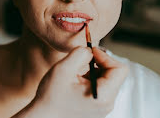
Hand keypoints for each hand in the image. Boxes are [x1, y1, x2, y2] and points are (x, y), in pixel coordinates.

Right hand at [12, 47, 127, 117]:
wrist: (42, 117)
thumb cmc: (51, 97)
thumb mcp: (63, 69)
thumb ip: (79, 54)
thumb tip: (89, 50)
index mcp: (104, 95)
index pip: (120, 69)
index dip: (105, 56)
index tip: (90, 52)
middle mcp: (107, 103)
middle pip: (115, 74)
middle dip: (99, 62)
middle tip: (81, 60)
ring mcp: (102, 106)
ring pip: (107, 80)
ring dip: (93, 70)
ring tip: (75, 73)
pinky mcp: (96, 107)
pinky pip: (100, 87)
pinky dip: (90, 79)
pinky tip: (75, 81)